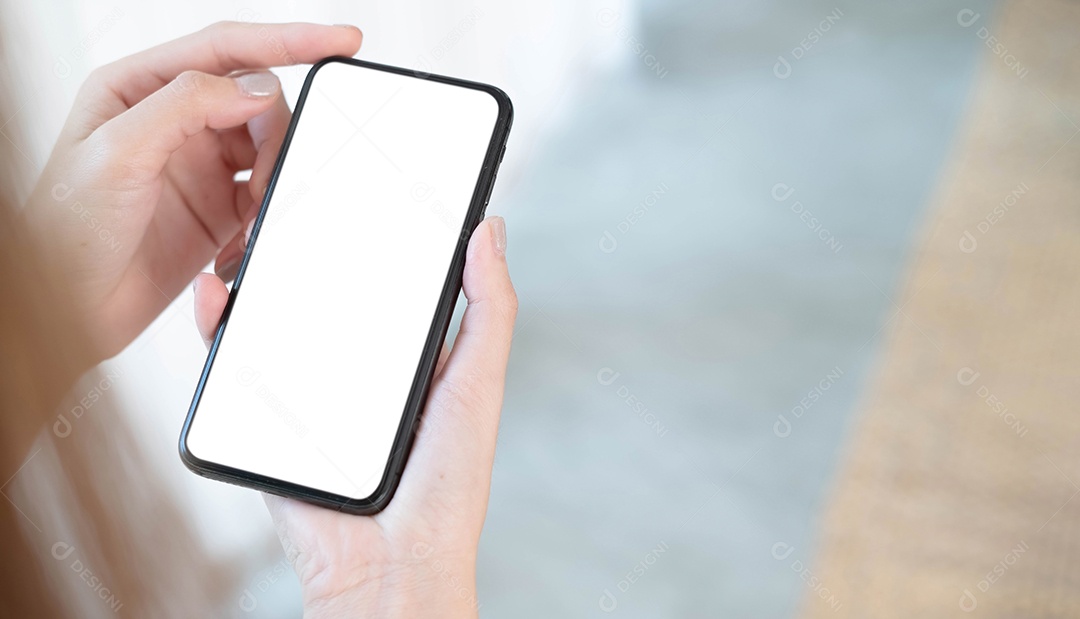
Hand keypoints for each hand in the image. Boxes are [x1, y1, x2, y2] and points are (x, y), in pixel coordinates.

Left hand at [24, 22, 362, 359]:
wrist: (72, 310)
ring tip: (253, 216)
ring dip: (274, 179)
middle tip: (268, 179)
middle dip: (276, 137)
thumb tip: (256, 88)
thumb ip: (186, 105)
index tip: (338, 41)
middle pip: (257, 102)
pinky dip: (267, 216)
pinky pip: (266, 197)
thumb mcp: (118, 153)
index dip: (288, 40)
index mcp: (137, 89)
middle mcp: (172, 121)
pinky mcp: (218, 209)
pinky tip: (242, 240)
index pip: (225, 48)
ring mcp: (198, 165)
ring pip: (268, 149)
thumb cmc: (67, 232)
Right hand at [194, 217, 515, 616]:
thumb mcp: (477, 383)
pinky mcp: (266, 420)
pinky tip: (218, 296)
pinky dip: (219, 330)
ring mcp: (307, 393)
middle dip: (305, 249)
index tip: (364, 185)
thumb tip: (491, 229)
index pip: (387, 282)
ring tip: (248, 234)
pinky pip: (234, 368)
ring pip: (273, 323)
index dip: (376, 236)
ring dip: (256, 281)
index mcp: (407, 357)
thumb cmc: (447, 483)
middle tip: (290, 196)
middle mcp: (356, 370)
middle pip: (324, 296)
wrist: (390, 565)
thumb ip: (488, 310)